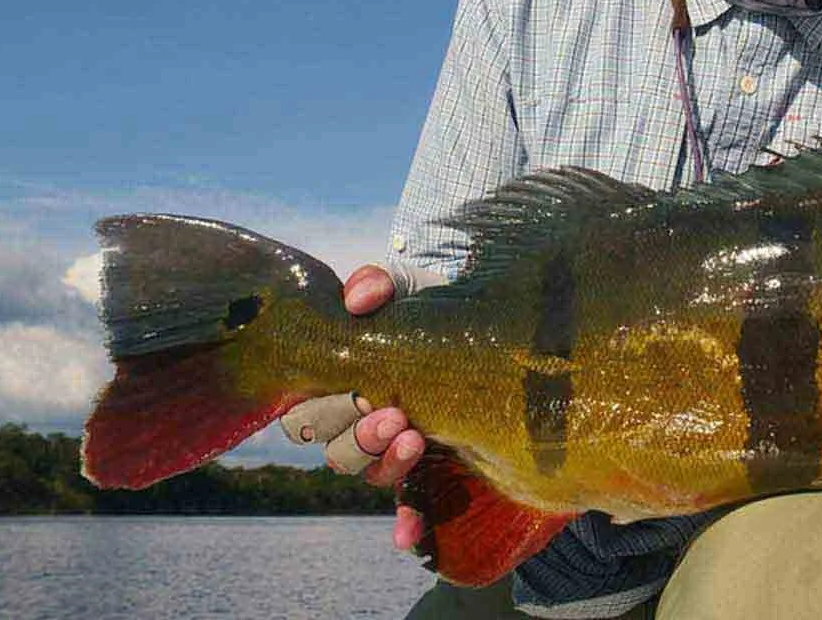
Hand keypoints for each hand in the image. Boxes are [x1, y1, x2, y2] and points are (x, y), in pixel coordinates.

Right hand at [279, 264, 428, 550]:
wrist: (512, 342)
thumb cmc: (445, 313)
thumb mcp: (418, 292)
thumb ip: (383, 286)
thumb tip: (357, 299)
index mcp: (351, 382)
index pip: (309, 411)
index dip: (318, 410)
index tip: (354, 392)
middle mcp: (371, 422)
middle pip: (337, 448)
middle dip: (359, 435)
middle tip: (394, 414)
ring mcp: (406, 451)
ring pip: (372, 474)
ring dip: (384, 463)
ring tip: (415, 437)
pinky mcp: (441, 473)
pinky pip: (416, 510)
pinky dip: (407, 525)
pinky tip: (407, 536)